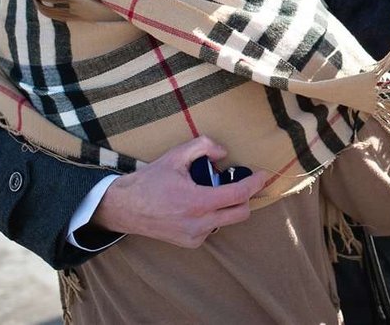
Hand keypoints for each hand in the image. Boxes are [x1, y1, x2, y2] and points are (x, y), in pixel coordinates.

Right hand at [92, 136, 267, 247]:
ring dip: (226, 205)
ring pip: (227, 220)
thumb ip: (204, 146)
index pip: (238, 195)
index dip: (254, 184)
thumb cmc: (151, 180)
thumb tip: (224, 153)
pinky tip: (196, 205)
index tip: (263, 175)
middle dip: (245, 197)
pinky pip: (212, 227)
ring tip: (209, 191)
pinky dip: (212, 214)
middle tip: (239, 181)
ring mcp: (195, 236)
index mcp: (197, 202)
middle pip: (240, 213)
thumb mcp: (176, 155)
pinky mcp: (190, 243)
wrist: (126, 207)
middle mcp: (199, 223)